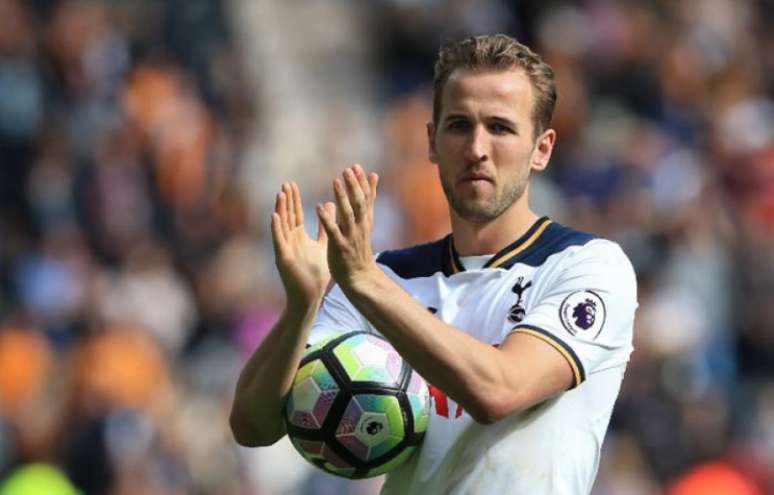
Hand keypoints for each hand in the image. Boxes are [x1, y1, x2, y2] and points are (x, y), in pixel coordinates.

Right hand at [271, 182, 329, 309]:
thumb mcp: (322, 246)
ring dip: (280, 210)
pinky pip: (278, 241)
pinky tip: (274, 216)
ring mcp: (285, 249)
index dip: (293, 200)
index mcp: (298, 237)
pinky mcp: (282, 258)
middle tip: (286, 183)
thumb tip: (329, 209)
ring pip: (282, 226)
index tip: (292, 184)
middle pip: (287, 216)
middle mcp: (289, 241)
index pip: (295, 214)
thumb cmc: (315, 274)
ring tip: (280, 194)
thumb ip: (323, 228)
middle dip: (287, 200)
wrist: (310, 296)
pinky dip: (276, 228)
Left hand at [316, 164, 379, 291]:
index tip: (356, 166)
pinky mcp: (340, 247)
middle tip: (348, 169)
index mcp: (365, 220)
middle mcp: (360, 226)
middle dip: (354, 186)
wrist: (360, 277)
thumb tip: (374, 176)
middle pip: (359, 203)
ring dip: (342, 198)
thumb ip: (368, 200)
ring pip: (348, 214)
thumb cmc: (359, 248)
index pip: (366, 198)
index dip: (362, 183)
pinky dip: (326, 218)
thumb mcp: (366, 221)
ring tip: (336, 181)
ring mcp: (350, 236)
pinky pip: (333, 231)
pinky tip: (318, 207)